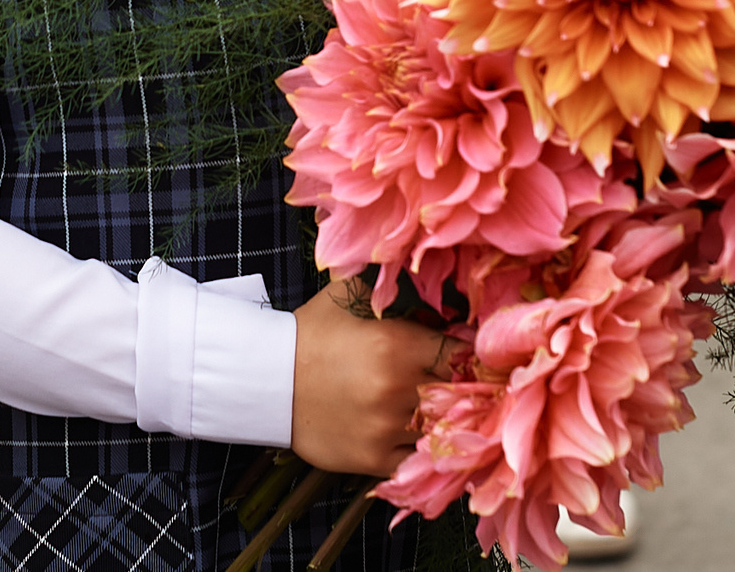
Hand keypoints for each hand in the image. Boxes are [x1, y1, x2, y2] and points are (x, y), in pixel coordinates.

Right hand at [289, 280, 452, 476]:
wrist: (265, 380)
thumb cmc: (308, 334)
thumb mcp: (344, 293)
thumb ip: (386, 284)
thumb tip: (423, 273)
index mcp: (397, 344)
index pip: (461, 353)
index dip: (470, 355)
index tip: (467, 355)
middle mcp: (397, 388)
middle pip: (458, 394)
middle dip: (462, 389)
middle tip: (463, 385)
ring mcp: (386, 427)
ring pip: (441, 430)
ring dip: (444, 421)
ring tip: (439, 412)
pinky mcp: (373, 457)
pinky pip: (417, 461)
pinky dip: (423, 451)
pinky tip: (419, 439)